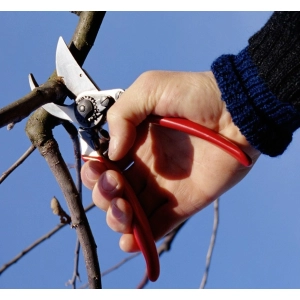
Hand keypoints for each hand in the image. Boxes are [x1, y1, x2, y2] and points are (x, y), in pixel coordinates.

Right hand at [81, 71, 259, 251]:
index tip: (99, 169)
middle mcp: (145, 167)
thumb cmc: (195, 94)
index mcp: (134, 142)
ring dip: (118, 219)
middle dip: (104, 195)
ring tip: (125, 211)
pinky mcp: (183, 203)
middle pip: (112, 192)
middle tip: (115, 185)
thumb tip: (113, 152)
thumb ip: (121, 114)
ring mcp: (163, 187)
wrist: (236, 111)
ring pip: (130, 213)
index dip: (94, 172)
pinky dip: (141, 238)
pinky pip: (158, 225)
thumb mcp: (151, 87)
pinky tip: (130, 239)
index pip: (104, 165)